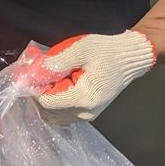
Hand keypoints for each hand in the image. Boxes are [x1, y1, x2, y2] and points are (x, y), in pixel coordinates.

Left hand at [36, 31, 156, 123]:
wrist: (129, 59)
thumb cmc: (107, 52)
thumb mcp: (80, 49)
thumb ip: (57, 62)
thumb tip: (35, 72)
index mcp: (83, 98)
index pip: (46, 102)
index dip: (37, 87)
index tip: (37, 73)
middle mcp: (85, 112)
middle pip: (48, 111)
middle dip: (42, 92)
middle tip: (46, 74)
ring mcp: (87, 116)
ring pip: (54, 115)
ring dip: (48, 98)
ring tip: (55, 79)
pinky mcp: (88, 114)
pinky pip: (63, 114)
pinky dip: (57, 102)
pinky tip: (61, 86)